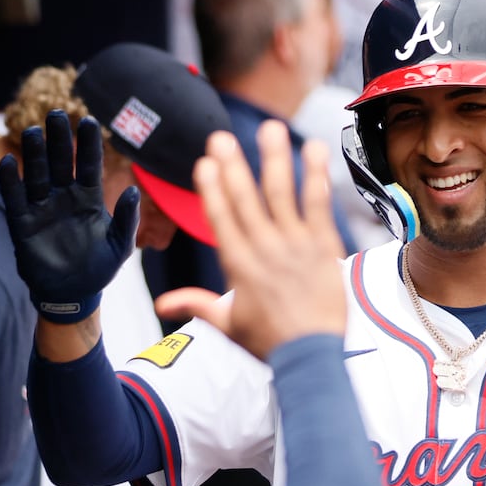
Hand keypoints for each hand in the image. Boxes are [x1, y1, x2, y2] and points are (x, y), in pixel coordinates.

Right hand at [0, 110, 138, 323]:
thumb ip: (127, 219)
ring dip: (34, 154)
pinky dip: (9, 181)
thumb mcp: (120, 245)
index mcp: (90, 199)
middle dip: (59, 139)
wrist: (73, 294)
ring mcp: (43, 208)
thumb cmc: (99, 268)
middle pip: (61, 162)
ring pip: (37, 174)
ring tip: (33, 131)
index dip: (89, 144)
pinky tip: (7, 162)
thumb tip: (134, 191)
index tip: (89, 120)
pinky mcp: (23, 223)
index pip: (89, 165)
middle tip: (56, 113)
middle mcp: (65, 198)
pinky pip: (14, 198)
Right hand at [155, 121, 345, 360]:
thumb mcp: (228, 325)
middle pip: (245, 200)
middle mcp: (264, 250)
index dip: (212, 189)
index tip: (205, 163)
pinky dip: (316, 176)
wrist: (310, 357)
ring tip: (270, 128)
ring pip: (281, 195)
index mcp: (238, 266)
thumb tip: (162, 304)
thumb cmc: (270, 344)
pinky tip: (315, 149)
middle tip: (220, 136)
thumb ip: (197, 305)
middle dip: (232, 167)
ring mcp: (295, 246)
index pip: (220, 219)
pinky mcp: (323, 247)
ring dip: (273, 160)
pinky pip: (318, 205)